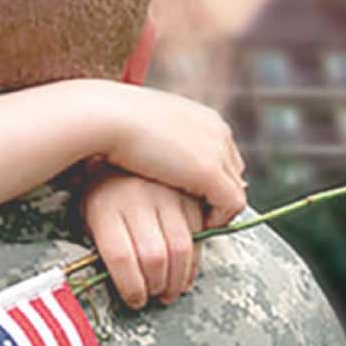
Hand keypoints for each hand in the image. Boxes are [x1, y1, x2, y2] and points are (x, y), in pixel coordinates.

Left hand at [81, 162, 203, 308]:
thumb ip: (103, 241)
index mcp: (106, 207)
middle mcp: (136, 199)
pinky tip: (186, 264)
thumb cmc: (101, 182)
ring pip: (181, 247)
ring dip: (180, 277)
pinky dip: (195, 253)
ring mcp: (164, 193)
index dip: (131, 287)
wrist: (120, 132)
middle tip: (157, 296)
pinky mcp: (186, 189)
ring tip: (172, 288)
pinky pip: (198, 228)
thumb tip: (123, 278)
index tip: (135, 300)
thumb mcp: (89, 211)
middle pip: (154, 257)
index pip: (121, 258)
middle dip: (158, 286)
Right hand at [97, 81, 245, 227]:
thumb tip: (155, 155)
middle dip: (216, 195)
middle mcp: (217, 132)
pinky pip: (231, 205)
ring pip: (235, 190)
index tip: (191, 196)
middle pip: (233, 173)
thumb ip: (162, 139)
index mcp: (203, 118)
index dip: (210, 179)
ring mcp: (216, 151)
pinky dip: (218, 219)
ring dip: (217, 210)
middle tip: (195, 214)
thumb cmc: (114, 120)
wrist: (109, 118)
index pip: (223, 154)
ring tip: (195, 225)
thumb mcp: (146, 127)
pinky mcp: (211, 172)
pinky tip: (195, 227)